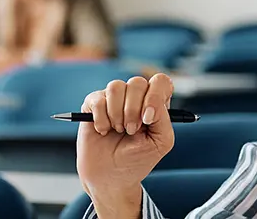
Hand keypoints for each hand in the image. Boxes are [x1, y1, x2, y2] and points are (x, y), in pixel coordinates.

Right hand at [77, 74, 175, 218]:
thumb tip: (149, 104)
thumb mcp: (161, 142)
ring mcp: (113, 99)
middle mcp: (135, 97)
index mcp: (154, 103)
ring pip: (116, 86)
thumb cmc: (138, 159)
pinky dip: (101, 119)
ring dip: (117, 114)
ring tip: (118, 130)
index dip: (155, 95)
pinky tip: (104, 131)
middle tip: (131, 131)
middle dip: (133, 110)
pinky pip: (98, 99)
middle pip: (137, 82)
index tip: (148, 119)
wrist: (111, 176)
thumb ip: (163, 118)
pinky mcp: (94, 104)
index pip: (160, 82)